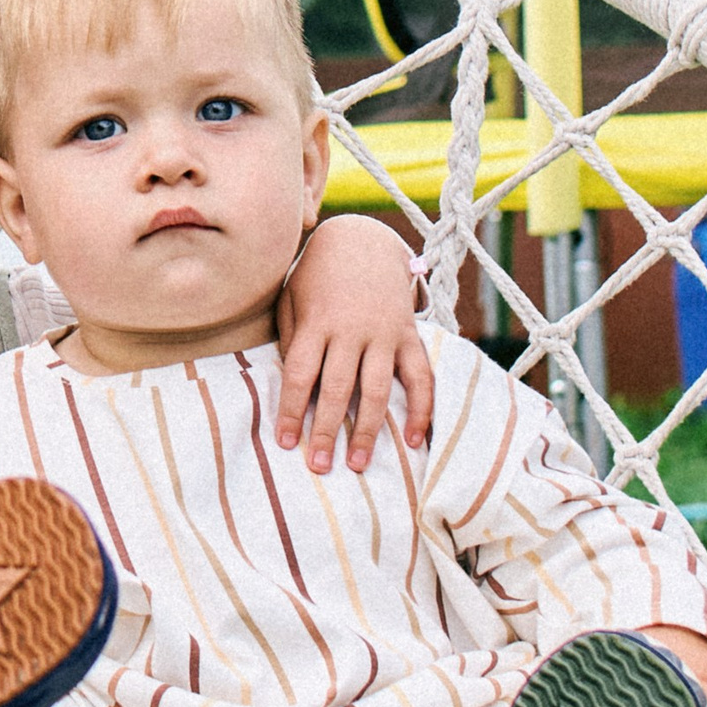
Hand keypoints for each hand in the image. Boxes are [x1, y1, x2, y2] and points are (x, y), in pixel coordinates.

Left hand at [273, 211, 431, 476]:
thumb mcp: (292, 296)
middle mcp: (351, 330)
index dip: (292, 410)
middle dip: (327, 430)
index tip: (285, 442)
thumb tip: (291, 382)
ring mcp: (383, 333)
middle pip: (337, 388)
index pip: (301, 373)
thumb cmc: (318, 275)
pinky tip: (413, 439)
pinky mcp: (408, 335)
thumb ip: (290, 336)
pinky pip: (419, 376)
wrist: (364, 240)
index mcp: (317, 321)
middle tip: (319, 466)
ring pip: (377, 388)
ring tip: (357, 463)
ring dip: (367, 429)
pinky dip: (420, 409)